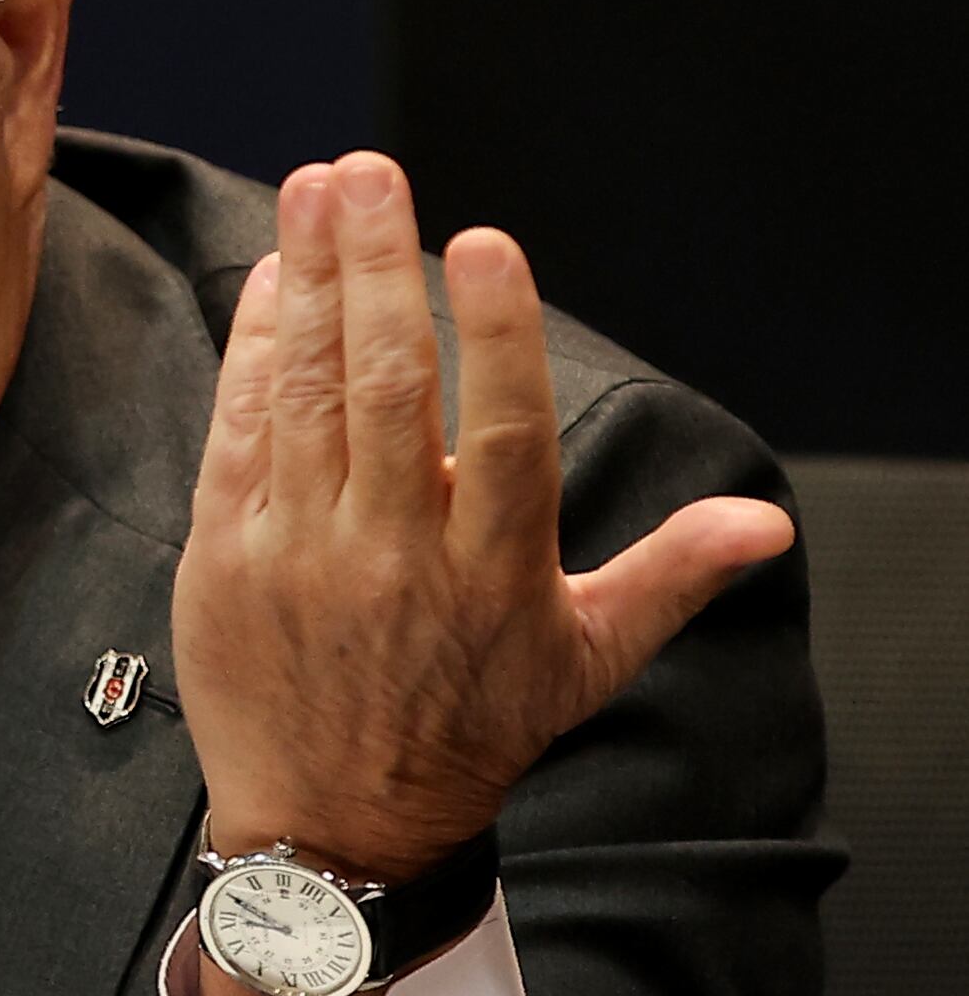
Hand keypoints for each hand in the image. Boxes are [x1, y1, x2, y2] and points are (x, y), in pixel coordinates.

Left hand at [173, 151, 792, 888]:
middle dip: (376, 268)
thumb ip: (669, 576)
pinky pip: (238, 435)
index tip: (483, 240)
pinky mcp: (226, 556)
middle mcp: (394, 554)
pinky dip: (251, 353)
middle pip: (387, 389)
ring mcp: (301, 553)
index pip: (503, 433)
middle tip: (367, 170)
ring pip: (305, 395)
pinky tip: (272, 282)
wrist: (336, 825)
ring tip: (316, 190)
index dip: (497, 334)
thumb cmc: (470, 731)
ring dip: (311, 284)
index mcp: (494, 571)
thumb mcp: (585, 663)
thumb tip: (768, 524)